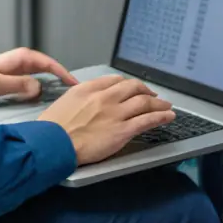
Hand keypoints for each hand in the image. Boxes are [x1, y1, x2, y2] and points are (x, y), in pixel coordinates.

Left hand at [0, 48, 77, 106]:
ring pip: (40, 75)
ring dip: (52, 83)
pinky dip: (41, 88)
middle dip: (61, 77)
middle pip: (47, 67)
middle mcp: (19, 62)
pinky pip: (32, 83)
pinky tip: (45, 98)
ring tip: (65, 96)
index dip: (63, 72)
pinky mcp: (11, 81)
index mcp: (18, 58)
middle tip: (76, 92)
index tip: (75, 84)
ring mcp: (15, 71)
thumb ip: (18, 85)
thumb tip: (39, 88)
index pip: (47, 63)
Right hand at [37, 75, 174, 165]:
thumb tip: (88, 99)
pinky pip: (147, 120)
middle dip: (145, 90)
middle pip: (133, 87)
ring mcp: (116, 113)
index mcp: (89, 88)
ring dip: (158, 103)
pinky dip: (161, 116)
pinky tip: (168, 116)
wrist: (54, 143)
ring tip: (166, 105)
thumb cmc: (54, 126)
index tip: (132, 88)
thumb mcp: (65, 101)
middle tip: (152, 96)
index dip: (127, 84)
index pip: (115, 80)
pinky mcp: (123, 130)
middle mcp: (105, 97)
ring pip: (144, 102)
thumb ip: (80, 97)